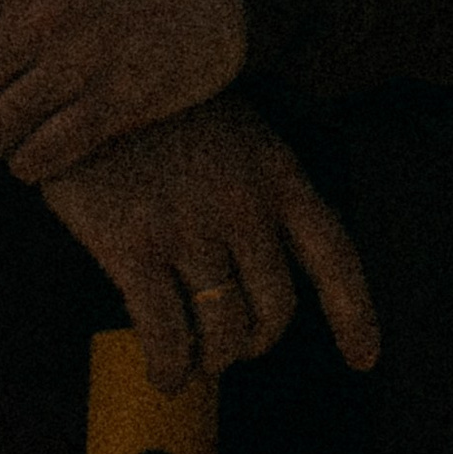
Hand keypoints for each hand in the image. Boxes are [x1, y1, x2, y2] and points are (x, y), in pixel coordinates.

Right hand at [40, 96, 379, 393]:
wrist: (88, 80)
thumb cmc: (163, 114)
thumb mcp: (237, 135)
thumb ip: (262, 193)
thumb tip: (272, 270)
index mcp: (278, 175)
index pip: (334, 255)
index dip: (355, 315)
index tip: (363, 360)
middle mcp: (244, 206)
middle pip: (275, 311)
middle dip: (253, 341)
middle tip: (228, 346)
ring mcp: (191, 228)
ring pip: (224, 331)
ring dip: (212, 359)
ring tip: (193, 359)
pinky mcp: (134, 248)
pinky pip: (167, 335)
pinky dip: (170, 367)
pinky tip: (164, 372)